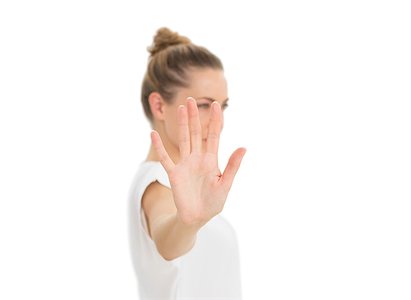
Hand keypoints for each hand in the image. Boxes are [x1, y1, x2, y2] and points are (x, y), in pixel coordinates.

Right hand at [151, 97, 245, 225]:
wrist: (198, 217)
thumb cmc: (213, 202)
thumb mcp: (226, 183)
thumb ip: (233, 165)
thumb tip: (244, 147)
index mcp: (211, 160)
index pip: (214, 135)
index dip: (215, 120)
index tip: (216, 105)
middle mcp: (197, 158)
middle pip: (196, 133)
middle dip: (194, 116)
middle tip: (191, 99)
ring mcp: (185, 164)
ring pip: (183, 140)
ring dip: (182, 124)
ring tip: (180, 108)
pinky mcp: (174, 173)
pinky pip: (165, 158)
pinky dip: (159, 146)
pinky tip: (153, 134)